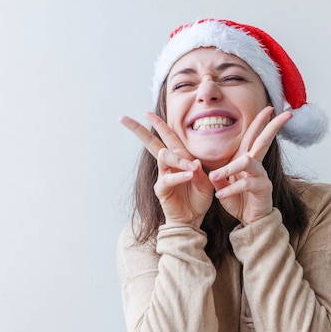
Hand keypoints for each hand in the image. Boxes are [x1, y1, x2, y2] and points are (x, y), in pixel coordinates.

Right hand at [119, 113, 213, 227]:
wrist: (193, 219)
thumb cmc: (199, 198)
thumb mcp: (206, 182)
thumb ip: (200, 171)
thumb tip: (195, 161)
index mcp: (179, 158)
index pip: (167, 136)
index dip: (157, 124)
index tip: (146, 112)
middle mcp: (168, 164)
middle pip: (151, 142)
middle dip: (138, 129)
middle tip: (124, 119)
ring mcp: (163, 176)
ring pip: (164, 157)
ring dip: (178, 159)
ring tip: (192, 167)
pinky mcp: (162, 189)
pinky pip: (169, 179)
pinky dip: (180, 176)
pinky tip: (189, 176)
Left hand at [208, 106, 292, 224]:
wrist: (249, 222)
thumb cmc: (237, 202)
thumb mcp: (222, 187)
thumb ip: (217, 175)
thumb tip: (205, 167)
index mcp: (247, 161)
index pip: (253, 137)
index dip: (260, 122)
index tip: (269, 107)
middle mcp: (256, 165)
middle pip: (264, 141)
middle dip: (273, 126)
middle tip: (284, 113)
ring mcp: (261, 176)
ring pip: (247, 162)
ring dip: (230, 168)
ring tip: (215, 177)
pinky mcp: (262, 189)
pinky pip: (246, 184)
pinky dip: (231, 189)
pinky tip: (221, 196)